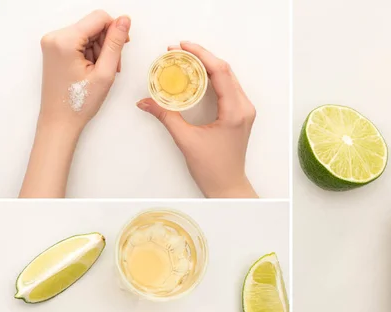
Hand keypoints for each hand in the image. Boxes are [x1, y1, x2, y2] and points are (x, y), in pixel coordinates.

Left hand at [38, 10, 130, 130]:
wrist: (60, 121)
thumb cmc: (79, 102)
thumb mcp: (105, 72)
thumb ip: (115, 43)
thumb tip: (124, 21)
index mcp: (64, 40)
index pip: (99, 18)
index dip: (116, 30)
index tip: (123, 47)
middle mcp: (54, 36)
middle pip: (93, 26)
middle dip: (107, 44)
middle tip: (112, 67)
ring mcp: (52, 43)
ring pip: (88, 34)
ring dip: (100, 50)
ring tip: (101, 72)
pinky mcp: (54, 49)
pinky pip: (79, 42)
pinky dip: (90, 54)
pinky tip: (92, 70)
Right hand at [136, 42, 257, 198]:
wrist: (228, 186)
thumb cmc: (213, 169)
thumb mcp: (186, 140)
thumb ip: (166, 116)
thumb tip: (145, 102)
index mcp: (235, 111)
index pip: (220, 72)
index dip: (201, 55)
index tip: (182, 46)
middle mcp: (244, 107)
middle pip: (225, 71)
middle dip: (201, 57)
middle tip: (178, 51)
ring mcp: (244, 110)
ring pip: (227, 77)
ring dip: (207, 66)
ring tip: (184, 59)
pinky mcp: (240, 114)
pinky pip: (228, 88)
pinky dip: (212, 78)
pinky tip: (196, 76)